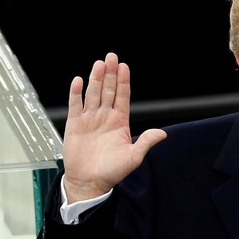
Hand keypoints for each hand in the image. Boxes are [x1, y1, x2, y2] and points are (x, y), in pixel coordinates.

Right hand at [62, 53, 166, 202]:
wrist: (90, 181)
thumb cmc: (112, 171)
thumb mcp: (134, 156)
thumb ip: (146, 142)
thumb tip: (163, 134)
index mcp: (120, 122)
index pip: (123, 97)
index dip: (124, 82)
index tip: (124, 66)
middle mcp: (105, 117)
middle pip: (108, 91)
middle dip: (110, 74)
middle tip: (111, 56)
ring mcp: (90, 119)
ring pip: (93, 94)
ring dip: (96, 79)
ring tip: (99, 64)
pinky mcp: (75, 124)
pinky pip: (75, 105)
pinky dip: (76, 93)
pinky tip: (78, 81)